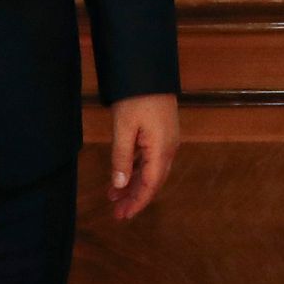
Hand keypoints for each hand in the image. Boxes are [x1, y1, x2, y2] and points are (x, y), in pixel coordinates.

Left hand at [107, 93, 178, 219]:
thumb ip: (122, 158)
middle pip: (153, 180)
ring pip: (152, 169)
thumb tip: (120, 186)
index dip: (137, 202)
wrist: (149, 68)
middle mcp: (169, 147)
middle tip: (117, 212)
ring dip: (135, 183)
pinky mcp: (163, 130)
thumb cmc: (135, 97)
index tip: (123, 216)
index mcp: (162, 149)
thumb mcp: (123, 127)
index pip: (150, 185)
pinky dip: (138, 168)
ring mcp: (168, 138)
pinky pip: (151, 157)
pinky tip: (125, 172)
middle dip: (135, 197)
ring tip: (114, 195)